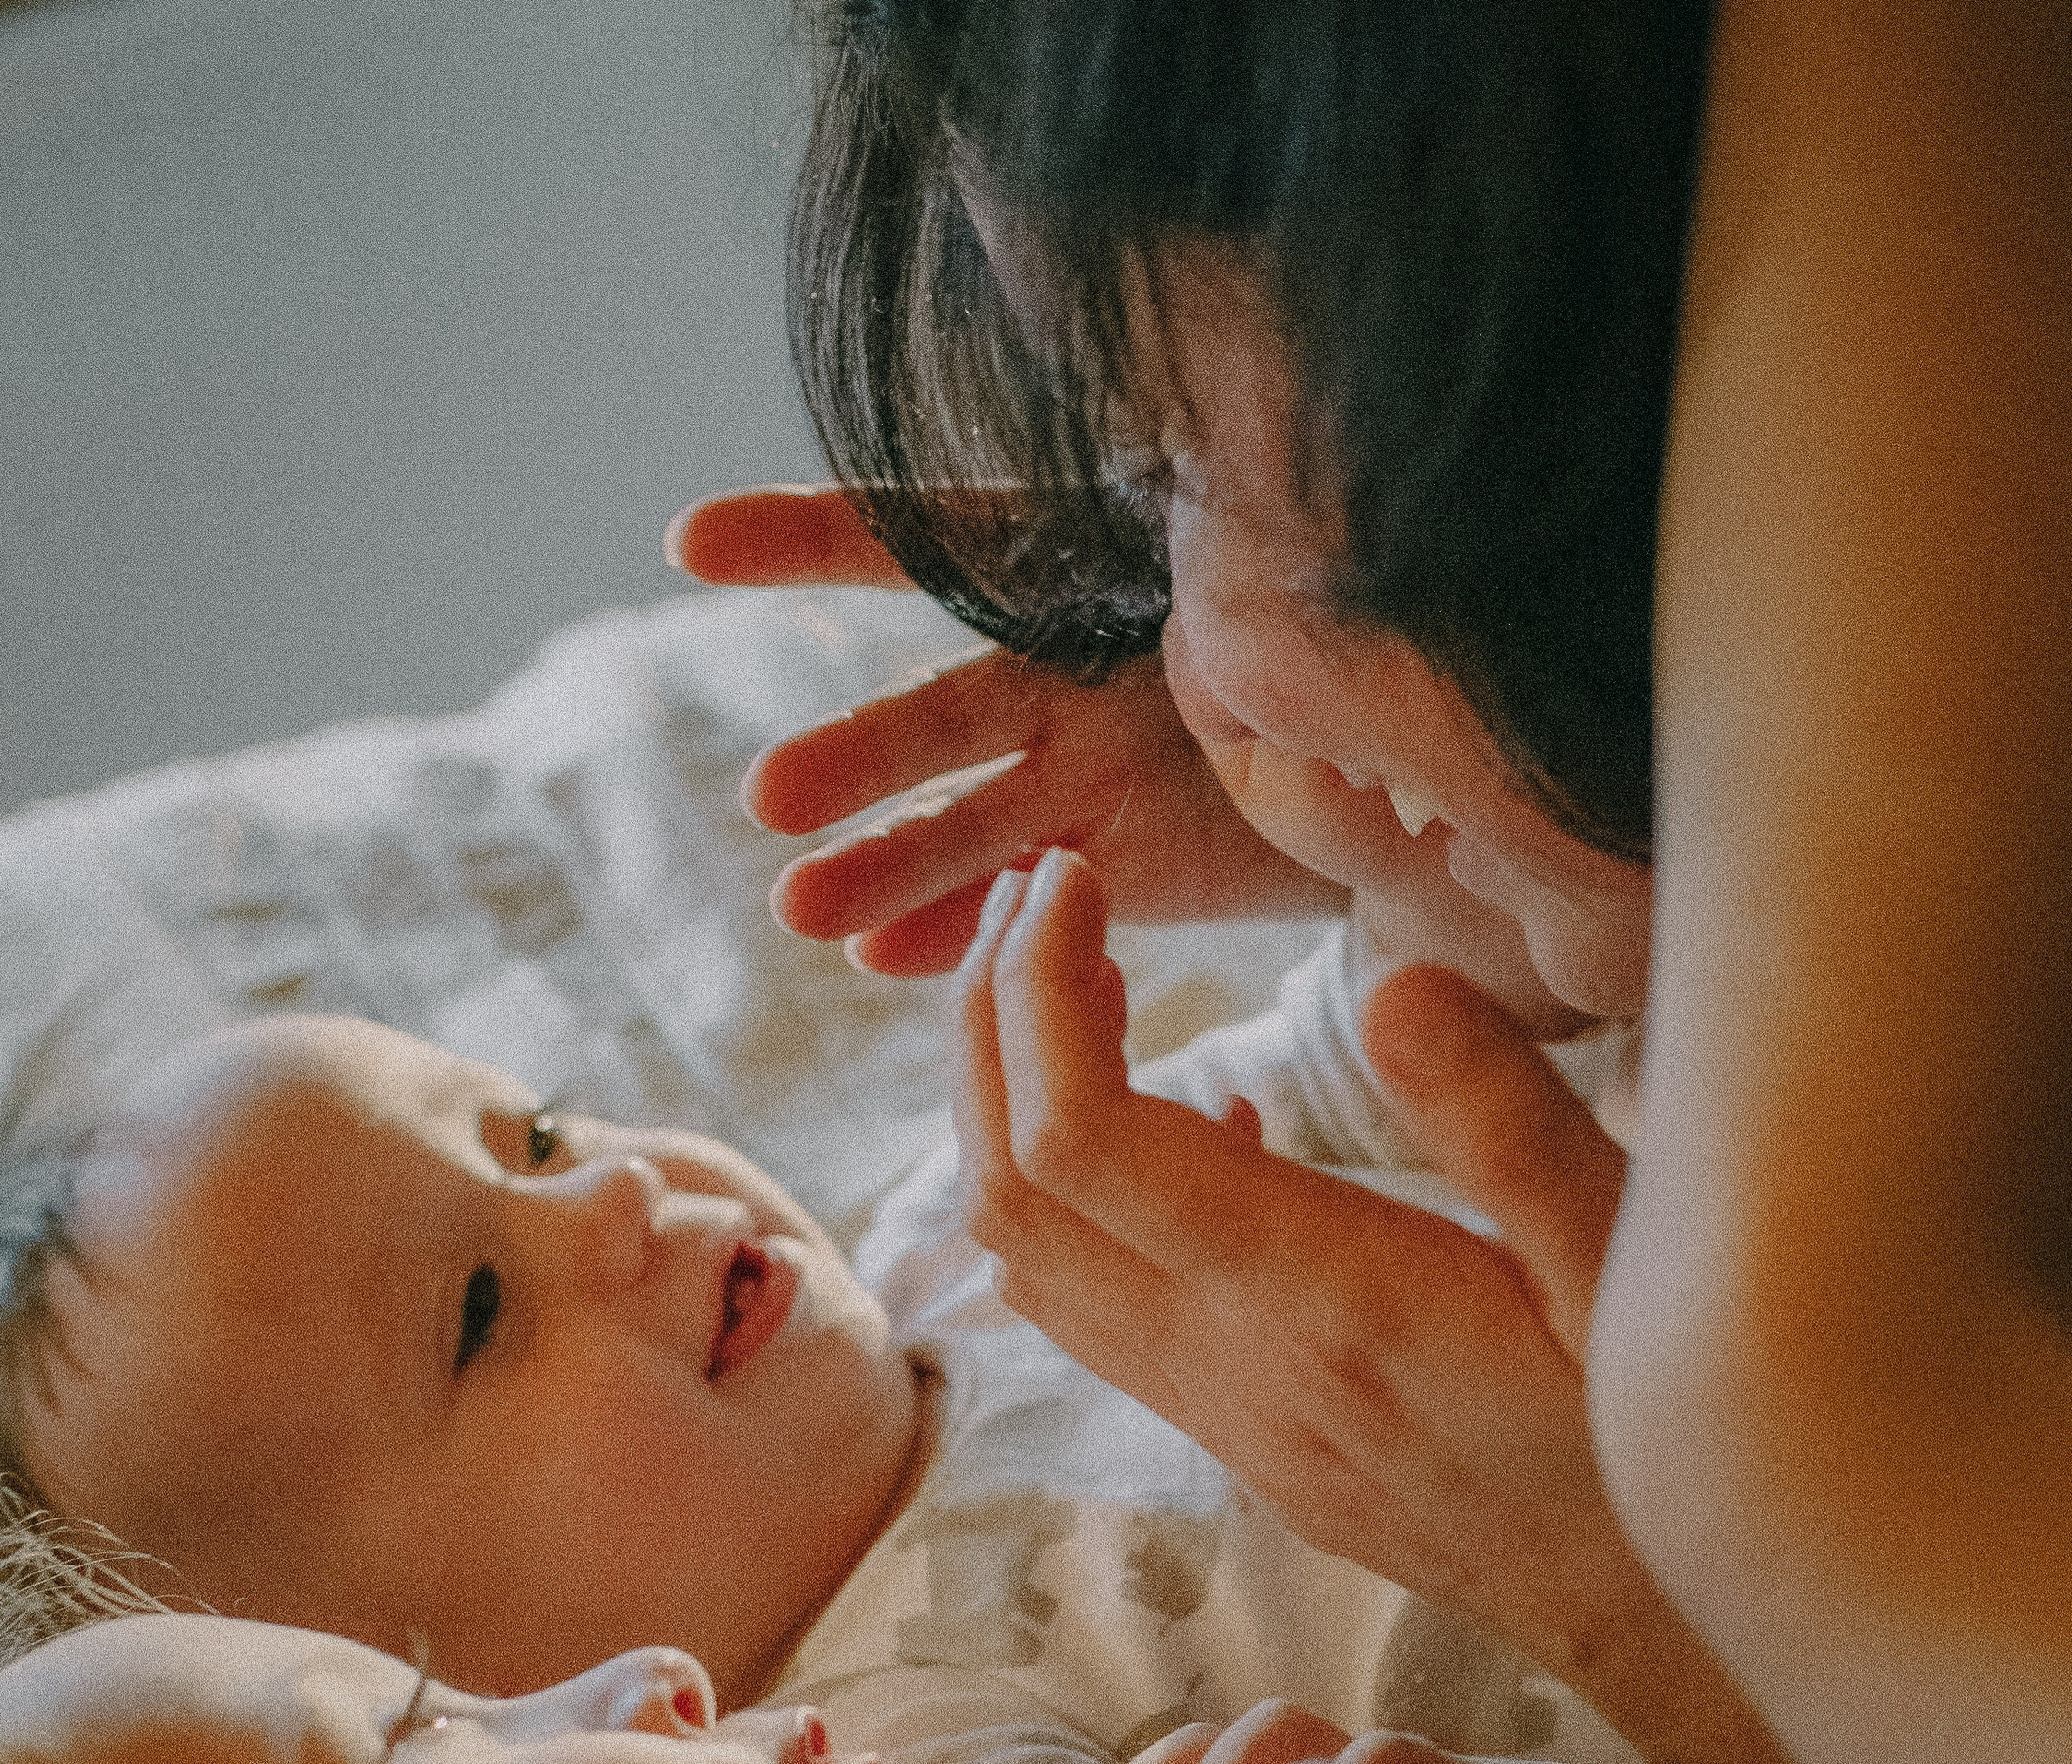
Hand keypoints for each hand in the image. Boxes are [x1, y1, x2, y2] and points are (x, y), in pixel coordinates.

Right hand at [666, 486, 1348, 971]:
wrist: (1425, 752)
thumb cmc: (1359, 609)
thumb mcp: (1302, 542)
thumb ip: (1249, 519)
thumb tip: (1228, 457)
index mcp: (1090, 566)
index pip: (935, 540)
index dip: (809, 538)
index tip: (690, 546)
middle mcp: (1060, 668)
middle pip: (941, 708)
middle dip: (858, 755)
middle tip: (771, 803)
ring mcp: (1074, 774)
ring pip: (964, 822)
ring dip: (882, 865)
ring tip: (803, 912)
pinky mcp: (1101, 869)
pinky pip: (1017, 901)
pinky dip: (954, 930)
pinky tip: (881, 953)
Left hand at [959, 847, 1882, 1763]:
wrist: (1653, 1627)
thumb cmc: (1663, 1443)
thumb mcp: (1634, 1273)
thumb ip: (1514, 1131)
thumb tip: (1388, 988)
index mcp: (1323, 1303)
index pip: (1084, 1144)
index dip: (1040, 998)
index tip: (1068, 883)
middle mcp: (1237, 1365)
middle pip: (1012, 1191)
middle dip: (988, 1029)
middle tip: (1029, 899)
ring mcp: (1223, 1409)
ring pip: (1030, 1254)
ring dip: (1007, 1108)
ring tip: (1057, 978)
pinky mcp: (1239, 1431)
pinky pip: (1098, 1305)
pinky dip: (1080, 1190)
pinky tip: (1186, 1112)